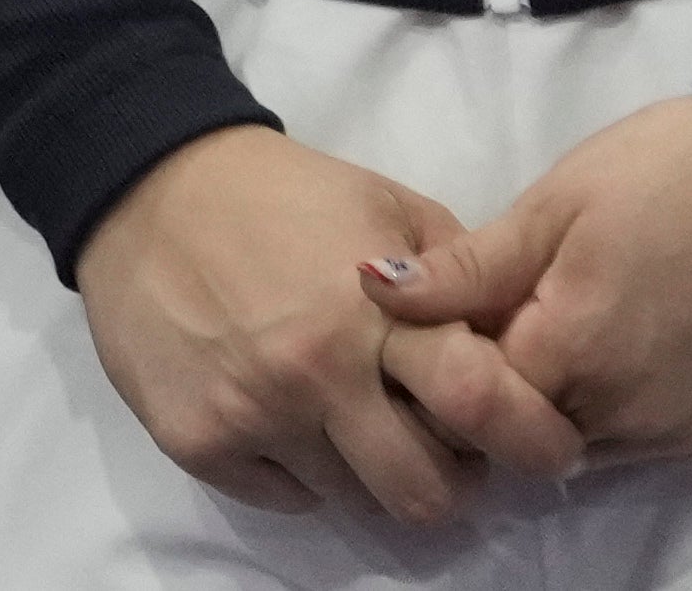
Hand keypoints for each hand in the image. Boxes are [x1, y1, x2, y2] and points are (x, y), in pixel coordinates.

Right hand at [73, 128, 523, 524]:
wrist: (142, 187)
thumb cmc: (280, 193)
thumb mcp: (386, 205)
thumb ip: (458, 276)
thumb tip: (519, 342)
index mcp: (374, 311)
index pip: (481, 401)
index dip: (534, 439)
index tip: (548, 448)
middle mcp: (315, 374)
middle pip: (425, 492)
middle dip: (454, 480)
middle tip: (444, 447)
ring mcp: (252, 415)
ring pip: (357, 503)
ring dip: (373, 472)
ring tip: (357, 421)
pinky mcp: (199, 443)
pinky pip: (288, 499)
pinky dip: (304, 471)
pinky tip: (291, 416)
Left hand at [363, 95, 691, 471]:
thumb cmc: (668, 171)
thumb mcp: (554, 202)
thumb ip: (467, 267)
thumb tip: (370, 289)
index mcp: (575, 354)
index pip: (474, 399)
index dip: (453, 362)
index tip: (457, 315)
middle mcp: (631, 417)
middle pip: (532, 435)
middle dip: (505, 393)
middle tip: (512, 317)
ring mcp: (686, 434)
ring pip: (590, 449)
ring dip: (564, 406)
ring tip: (571, 325)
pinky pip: (650, 446)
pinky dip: (622, 413)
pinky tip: (628, 346)